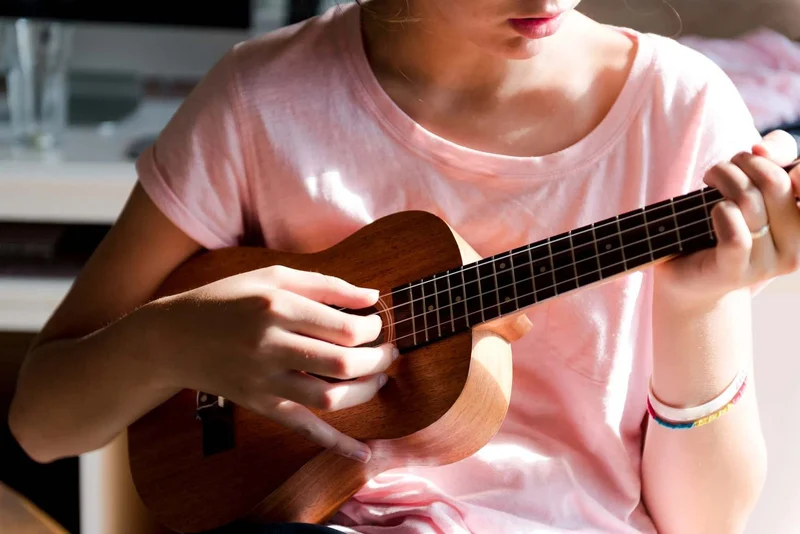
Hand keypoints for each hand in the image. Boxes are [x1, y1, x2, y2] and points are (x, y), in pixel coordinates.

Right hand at [146, 265, 395, 462]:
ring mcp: (263, 380)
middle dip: (377, 360)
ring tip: (378, 379)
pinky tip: (363, 452)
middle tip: (389, 352)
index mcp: (276, 306)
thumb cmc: (228, 300)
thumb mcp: (272, 277)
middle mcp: (270, 345)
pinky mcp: (259, 404)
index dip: (372, 329)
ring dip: (365, 392)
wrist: (173, 338)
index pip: (344, 327)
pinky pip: (302, 428)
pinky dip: (335, 443)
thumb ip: (325, 284)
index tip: (376, 325)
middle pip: (342, 362)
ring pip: (328, 398)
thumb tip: (372, 297)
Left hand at [655, 130, 799, 308]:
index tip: (760, 155)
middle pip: (776, 182)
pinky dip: (720, 212)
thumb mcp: (756, 178)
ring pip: (749, 201)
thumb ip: (776, 154)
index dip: (789, 161)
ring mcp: (768, 263)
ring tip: (710, 180)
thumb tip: (762, 149)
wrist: (690, 269)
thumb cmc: (725, 217)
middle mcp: (796, 244)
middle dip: (742, 162)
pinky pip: (736, 235)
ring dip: (722, 178)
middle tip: (722, 168)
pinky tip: (713, 211)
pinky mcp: (736, 273)